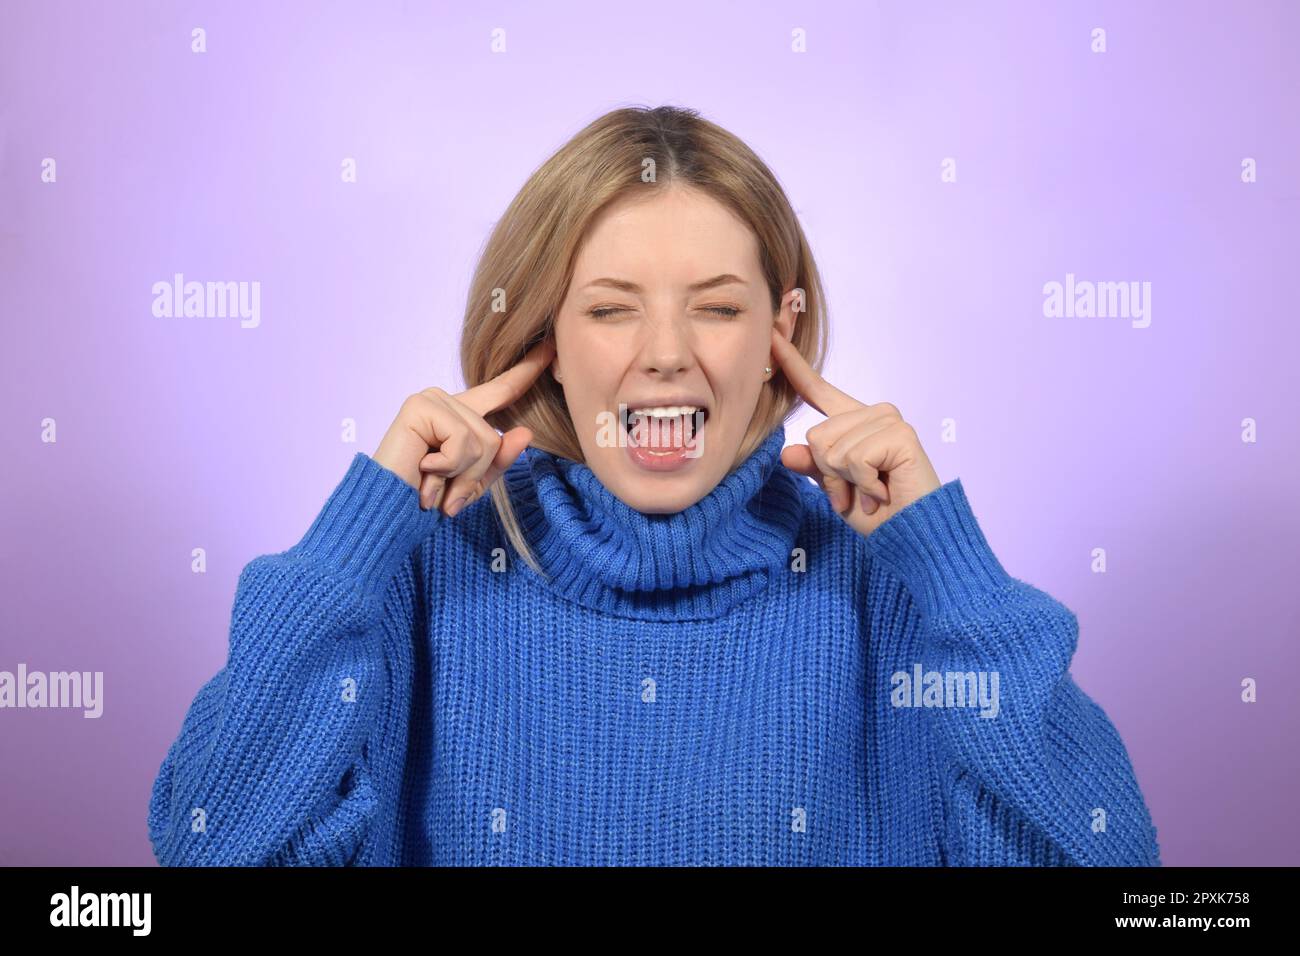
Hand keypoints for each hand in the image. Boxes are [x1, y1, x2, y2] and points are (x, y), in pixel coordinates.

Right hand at [372, 338, 554, 515]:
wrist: (388, 512)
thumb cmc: (426, 500)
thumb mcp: (472, 483)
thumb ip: (499, 459)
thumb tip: (525, 432)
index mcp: (461, 416)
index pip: (501, 390)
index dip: (527, 370)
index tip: (551, 347)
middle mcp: (446, 401)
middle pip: (493, 438)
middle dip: (473, 475)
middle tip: (445, 493)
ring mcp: (431, 399)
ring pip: (482, 441)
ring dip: (460, 475)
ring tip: (432, 484)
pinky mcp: (419, 406)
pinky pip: (462, 440)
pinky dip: (447, 466)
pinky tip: (423, 469)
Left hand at [770, 328, 940, 537]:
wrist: (911, 535)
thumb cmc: (876, 514)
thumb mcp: (834, 489)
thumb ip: (812, 466)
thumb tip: (787, 453)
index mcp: (853, 421)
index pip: (816, 389)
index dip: (791, 364)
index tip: (771, 333)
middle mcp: (872, 413)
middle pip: (816, 435)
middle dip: (829, 474)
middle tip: (857, 491)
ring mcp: (888, 420)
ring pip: (831, 448)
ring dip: (846, 482)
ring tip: (871, 492)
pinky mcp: (900, 433)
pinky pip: (853, 459)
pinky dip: (861, 485)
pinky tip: (882, 492)